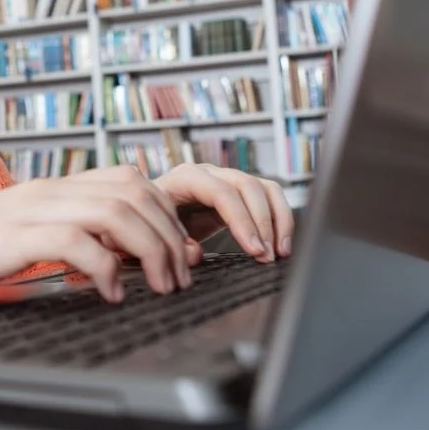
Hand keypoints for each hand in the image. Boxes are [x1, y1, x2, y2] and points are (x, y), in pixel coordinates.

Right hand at [0, 165, 196, 303]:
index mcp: (55, 187)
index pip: (128, 179)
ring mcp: (31, 209)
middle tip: (180, 276)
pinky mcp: (14, 238)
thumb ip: (72, 236)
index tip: (181, 251)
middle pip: (132, 192)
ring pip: (113, 211)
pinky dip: (105, 268)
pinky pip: (74, 241)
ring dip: (149, 251)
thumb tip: (121, 258)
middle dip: (168, 235)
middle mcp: (49, 190)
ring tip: (159, 286)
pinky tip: (112, 294)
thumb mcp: (30, 235)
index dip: (165, 212)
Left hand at [154, 163, 293, 262]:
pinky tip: (281, 245)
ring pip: (263, 188)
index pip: (220, 191)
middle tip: (267, 256)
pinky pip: (269, 196)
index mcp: (183, 178)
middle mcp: (208, 173)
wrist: (147, 217)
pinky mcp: (239, 192)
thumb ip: (170, 241)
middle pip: (247, 186)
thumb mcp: (151, 232)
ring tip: (279, 253)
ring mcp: (225, 179)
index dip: (241, 220)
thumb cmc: (148, 224)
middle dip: (261, 223)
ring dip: (277, 221)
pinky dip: (280, 218)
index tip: (254, 250)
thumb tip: (195, 253)